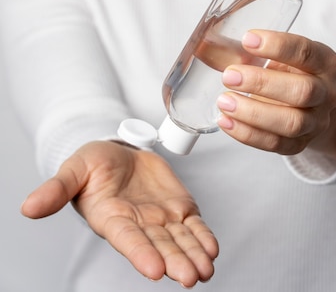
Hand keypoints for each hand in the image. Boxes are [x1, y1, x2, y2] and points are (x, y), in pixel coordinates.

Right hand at [21, 141, 218, 287]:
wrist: (118, 153)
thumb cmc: (93, 164)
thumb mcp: (73, 170)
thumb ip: (56, 189)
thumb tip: (28, 207)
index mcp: (112, 219)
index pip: (128, 240)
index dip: (141, 254)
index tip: (154, 270)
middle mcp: (139, 225)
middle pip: (159, 246)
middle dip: (175, 262)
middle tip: (189, 277)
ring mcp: (161, 219)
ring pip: (180, 241)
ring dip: (194, 255)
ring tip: (205, 269)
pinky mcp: (178, 208)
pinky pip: (193, 226)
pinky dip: (203, 237)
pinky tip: (211, 248)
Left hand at [216, 30, 335, 158]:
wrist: (313, 104)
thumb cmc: (289, 71)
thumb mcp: (278, 54)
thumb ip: (246, 50)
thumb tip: (202, 47)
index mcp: (324, 62)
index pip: (306, 51)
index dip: (278, 45)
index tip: (247, 39)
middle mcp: (326, 93)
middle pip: (302, 91)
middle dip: (262, 83)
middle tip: (229, 76)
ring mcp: (317, 122)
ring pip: (292, 122)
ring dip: (253, 113)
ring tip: (224, 101)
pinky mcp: (301, 144)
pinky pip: (277, 144)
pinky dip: (249, 134)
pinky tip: (226, 121)